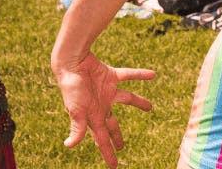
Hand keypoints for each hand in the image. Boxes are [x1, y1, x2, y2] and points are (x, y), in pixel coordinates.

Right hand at [54, 52, 154, 167]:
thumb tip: (68, 146)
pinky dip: (140, 75)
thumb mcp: (76, 111)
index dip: (108, 153)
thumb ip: (77, 128)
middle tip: (122, 147)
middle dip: (117, 137)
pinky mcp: (111, 76)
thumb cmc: (72, 88)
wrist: (72, 63)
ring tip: (150, 107)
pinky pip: (129, 75)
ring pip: (127, 99)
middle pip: (112, 124)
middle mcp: (102, 105)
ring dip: (139, 102)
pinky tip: (153, 75)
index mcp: (93, 117)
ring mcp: (108, 90)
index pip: (102, 140)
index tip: (115, 166)